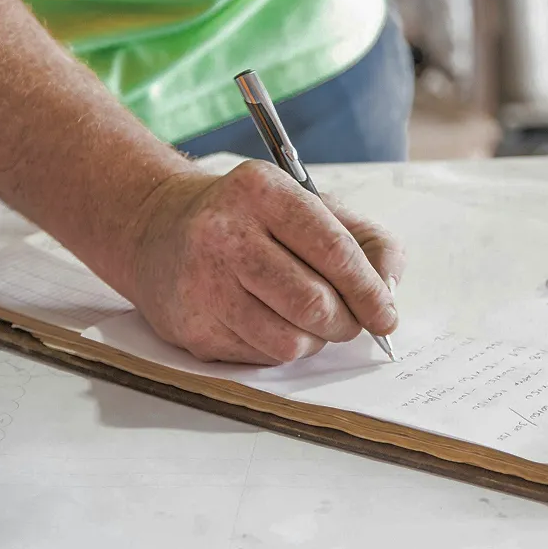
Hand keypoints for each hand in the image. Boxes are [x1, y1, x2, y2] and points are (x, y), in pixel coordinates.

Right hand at [126, 160, 404, 364]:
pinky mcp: (191, 326)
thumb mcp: (309, 205)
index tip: (386, 314)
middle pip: (313, 303)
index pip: (333, 250)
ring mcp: (202, 282)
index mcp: (262, 190)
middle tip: (349, 321)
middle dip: (345, 322)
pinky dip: (279, 348)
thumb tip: (389, 292)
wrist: (158, 230)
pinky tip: (266, 321)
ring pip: (290, 342)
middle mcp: (224, 232)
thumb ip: (366, 241)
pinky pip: (260, 358)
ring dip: (314, 340)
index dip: (369, 291)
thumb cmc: (250, 220)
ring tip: (307, 319)